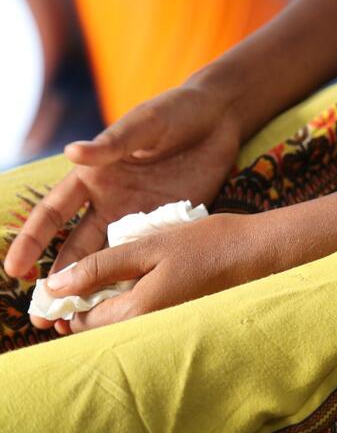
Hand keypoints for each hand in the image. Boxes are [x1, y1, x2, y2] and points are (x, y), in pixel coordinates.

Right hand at [4, 85, 241, 331]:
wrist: (220, 117)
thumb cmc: (175, 112)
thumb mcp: (145, 124)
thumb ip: (114, 143)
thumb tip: (71, 151)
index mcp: (92, 176)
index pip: (53, 213)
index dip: (32, 241)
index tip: (15, 270)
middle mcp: (110, 201)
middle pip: (76, 246)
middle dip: (58, 280)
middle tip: (43, 315)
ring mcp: (138, 215)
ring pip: (109, 258)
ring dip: (94, 288)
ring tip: (77, 321)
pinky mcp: (168, 222)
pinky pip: (147, 255)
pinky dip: (136, 279)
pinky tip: (129, 306)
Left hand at [40, 212, 283, 332]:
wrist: (258, 251)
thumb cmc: (208, 244)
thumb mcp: (148, 247)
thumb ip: (102, 267)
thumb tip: (55, 286)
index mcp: (136, 311)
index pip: (81, 321)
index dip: (66, 300)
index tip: (66, 276)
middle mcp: (148, 327)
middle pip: (99, 327)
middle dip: (86, 302)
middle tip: (91, 270)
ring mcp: (164, 325)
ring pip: (120, 321)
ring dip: (110, 299)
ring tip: (119, 267)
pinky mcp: (176, 317)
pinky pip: (142, 315)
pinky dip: (132, 298)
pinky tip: (145, 273)